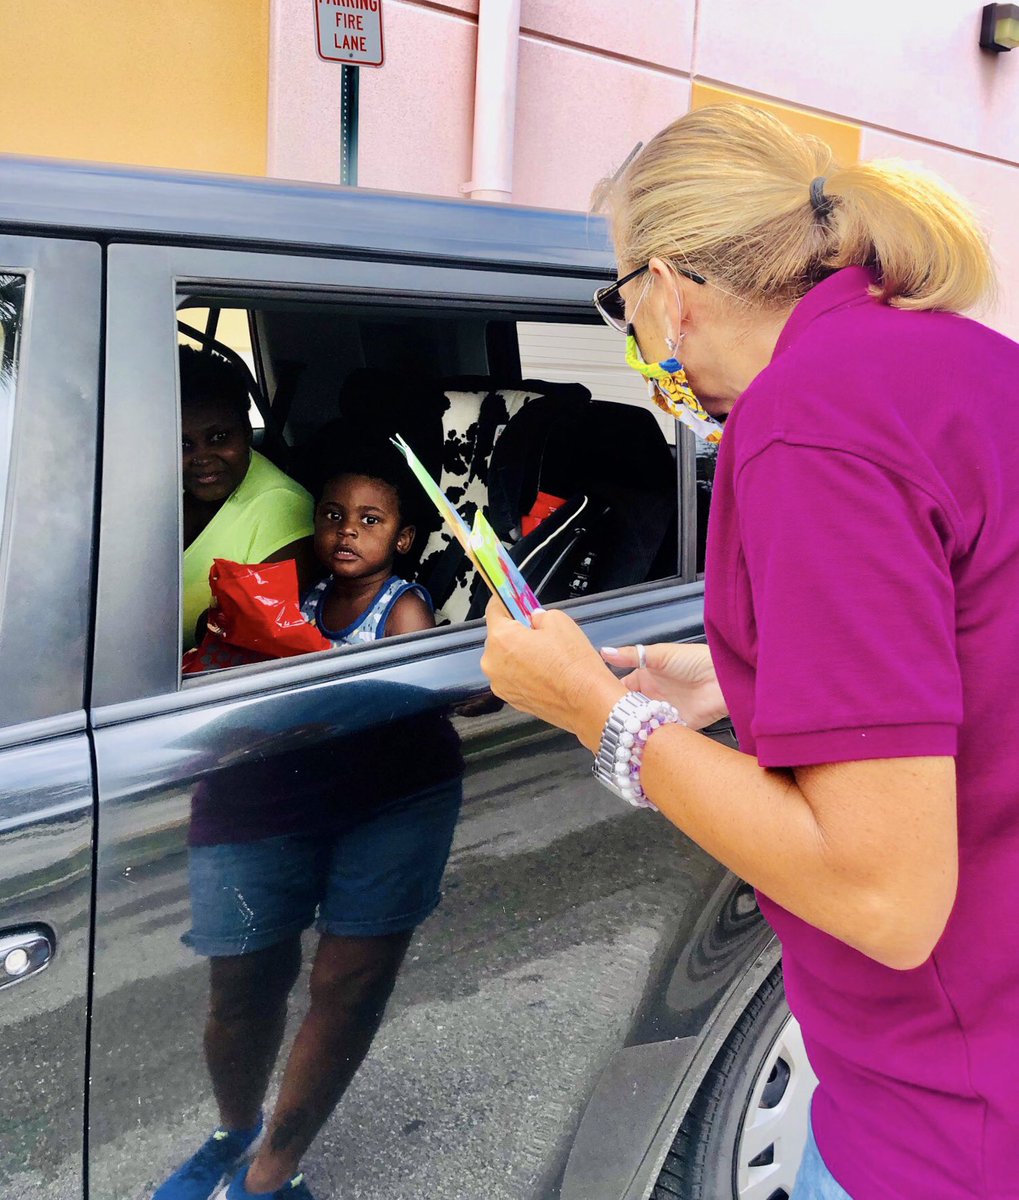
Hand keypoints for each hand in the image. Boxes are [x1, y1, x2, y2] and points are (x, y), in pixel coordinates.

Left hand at [481, 600, 624, 751]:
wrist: (587, 703)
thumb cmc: (573, 664)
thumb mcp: (560, 621)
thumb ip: (538, 615)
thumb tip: (533, 619)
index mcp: (501, 639)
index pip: (494, 610)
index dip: (506, 601)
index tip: (513, 599)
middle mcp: (493, 663)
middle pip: (499, 637)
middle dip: (516, 631)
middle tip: (539, 631)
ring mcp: (500, 685)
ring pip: (505, 659)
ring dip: (519, 653)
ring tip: (547, 656)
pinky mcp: (511, 700)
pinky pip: (513, 677)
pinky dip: (524, 672)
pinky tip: (546, 672)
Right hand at [600, 642, 727, 730]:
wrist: (724, 677)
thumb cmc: (695, 660)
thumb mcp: (659, 654)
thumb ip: (631, 656)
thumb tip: (604, 651)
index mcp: (645, 677)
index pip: (621, 690)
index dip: (609, 697)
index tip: (594, 704)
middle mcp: (652, 696)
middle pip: (629, 710)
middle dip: (619, 717)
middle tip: (605, 725)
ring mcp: (664, 712)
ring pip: (642, 724)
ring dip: (635, 728)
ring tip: (621, 734)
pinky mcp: (678, 726)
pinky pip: (661, 735)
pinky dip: (652, 738)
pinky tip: (642, 740)